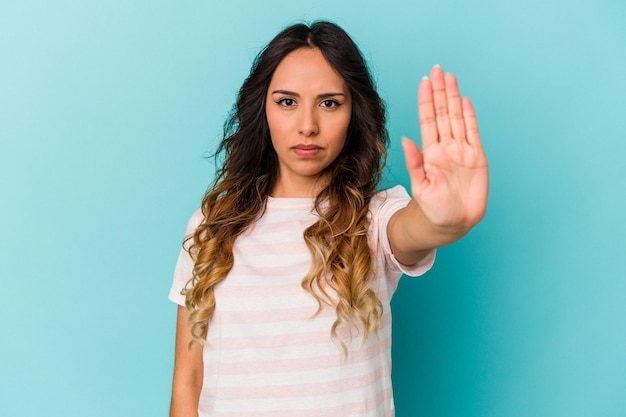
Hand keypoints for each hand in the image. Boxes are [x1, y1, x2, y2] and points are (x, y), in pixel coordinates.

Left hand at [402, 65, 487, 233]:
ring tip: (450, 77)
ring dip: (453, 98)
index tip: (425, 81)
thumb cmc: (432, 208)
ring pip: (457, 118)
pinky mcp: (477, 158)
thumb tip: (406, 140)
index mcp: (430, 152)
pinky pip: (473, 133)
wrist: (450, 224)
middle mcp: (446, 147)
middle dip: (440, 91)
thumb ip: (415, 163)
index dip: (426, 101)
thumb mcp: (420, 186)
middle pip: (442, 113)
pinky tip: (465, 101)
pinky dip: (470, 116)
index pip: (428, 120)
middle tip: (438, 69)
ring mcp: (461, 151)